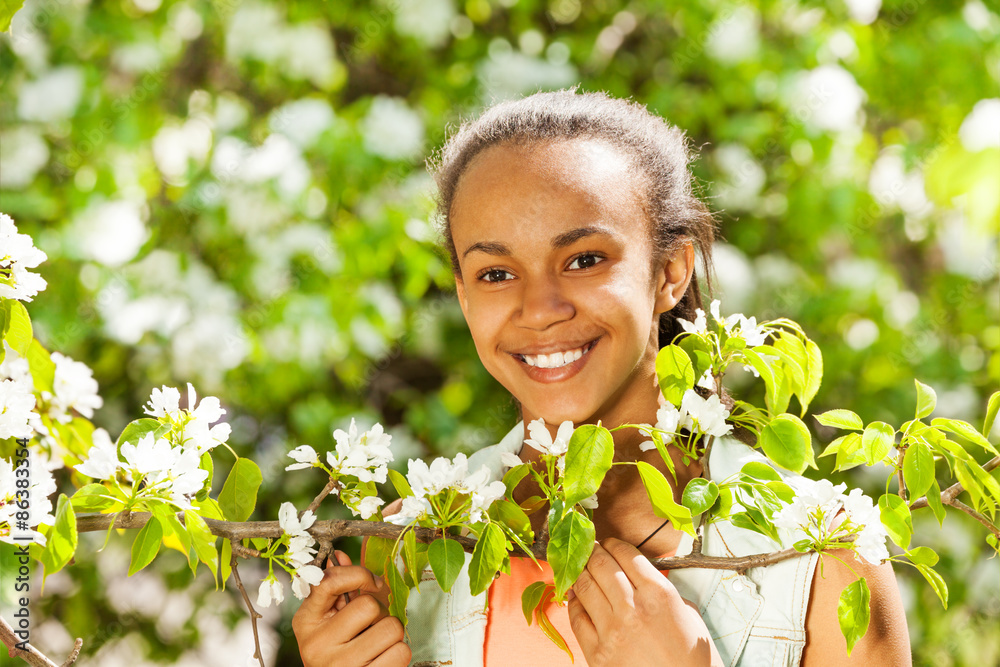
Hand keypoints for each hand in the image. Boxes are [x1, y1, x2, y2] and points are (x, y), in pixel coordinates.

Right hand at [292, 550, 410, 666]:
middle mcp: (319, 644)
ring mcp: (341, 665)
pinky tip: (383, 658)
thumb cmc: (333, 652)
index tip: (372, 582)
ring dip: (392, 634)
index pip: (329, 582)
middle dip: (380, 612)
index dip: (358, 574)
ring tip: (378, 643)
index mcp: (307, 622)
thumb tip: (339, 556)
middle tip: (373, 624)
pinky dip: (398, 653)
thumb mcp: (326, 621)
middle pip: (370, 606)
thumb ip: (335, 590)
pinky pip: (401, 652)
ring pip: (391, 628)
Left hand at [567, 538, 721, 666]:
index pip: (627, 554)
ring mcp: (612, 630)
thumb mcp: (688, 614)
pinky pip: (577, 617)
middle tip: (588, 546)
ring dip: (579, 571)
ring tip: (578, 565)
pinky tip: (574, 595)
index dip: (613, 543)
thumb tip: (641, 576)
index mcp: (659, 594)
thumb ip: (663, 590)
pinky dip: (573, 602)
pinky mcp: (597, 652)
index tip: (608, 542)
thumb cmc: (693, 658)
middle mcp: (633, 607)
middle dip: (592, 551)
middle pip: (601, 565)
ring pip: (584, 586)